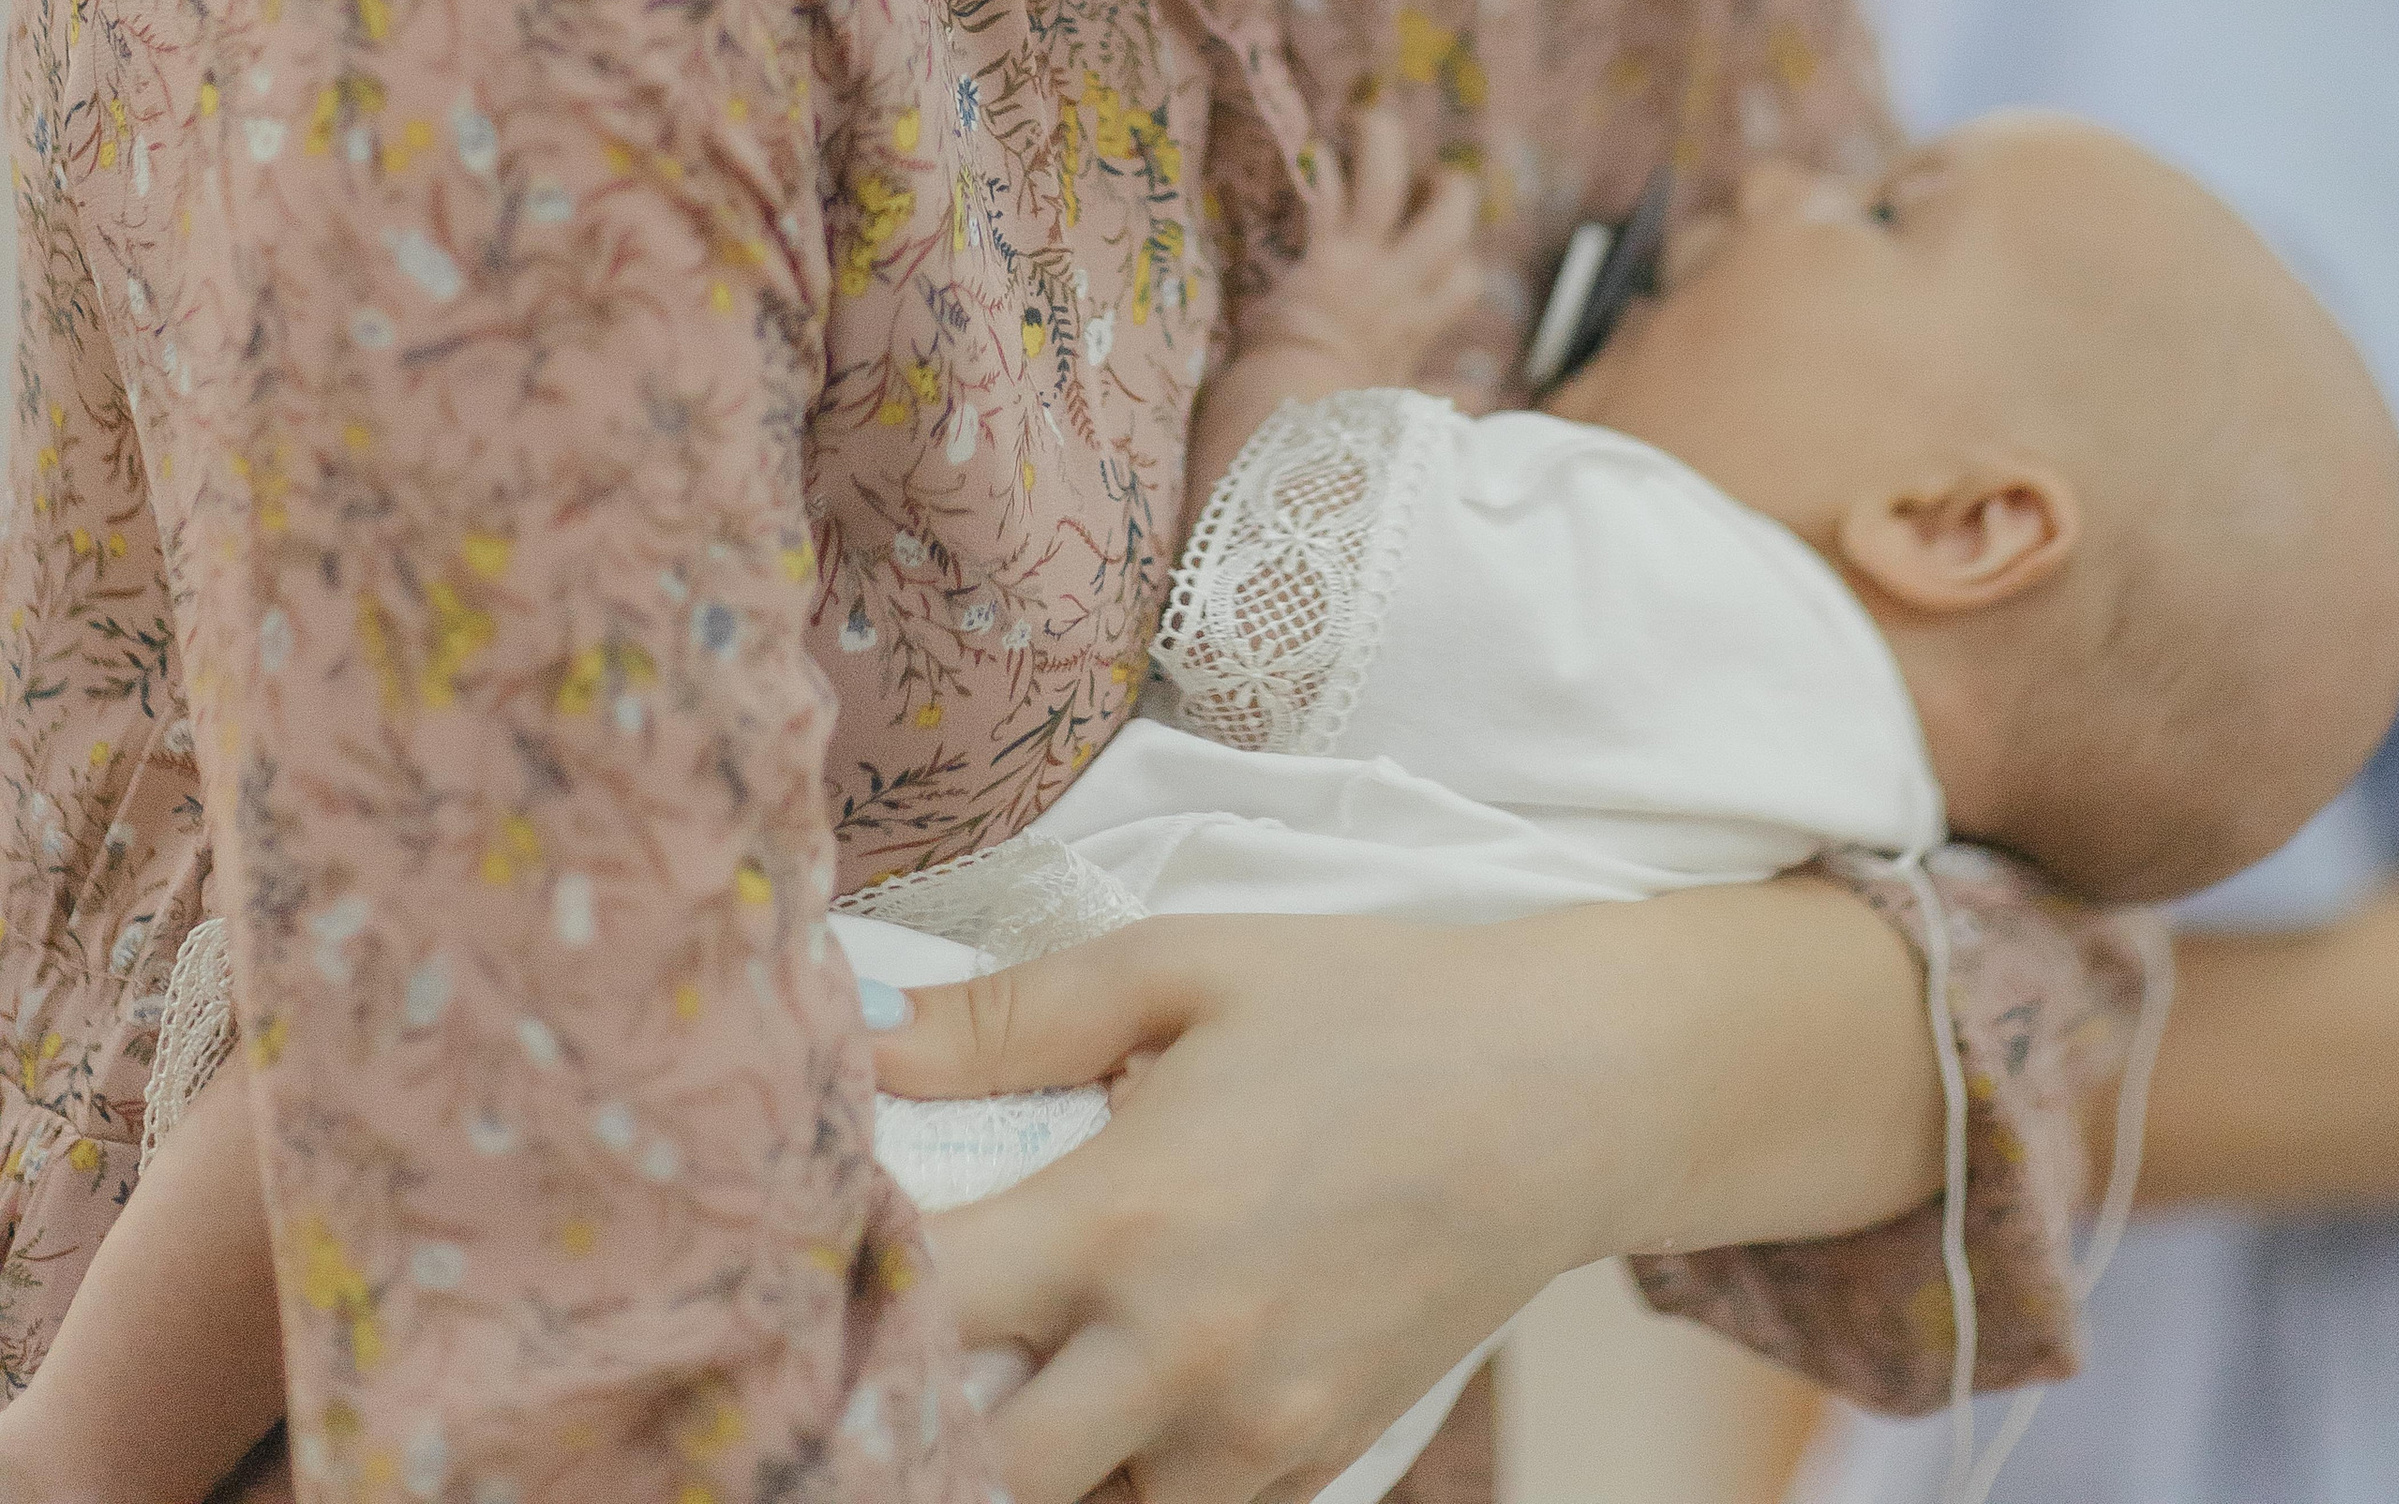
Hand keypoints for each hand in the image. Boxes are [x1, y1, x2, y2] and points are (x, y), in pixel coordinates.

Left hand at [876, 883, 1939, 1503]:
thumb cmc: (1366, 1003)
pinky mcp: (1311, 1466)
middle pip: (972, 1467)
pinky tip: (1113, 1389)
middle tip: (886, 1352)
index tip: (814, 1257)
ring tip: (1001, 1368)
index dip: (850, 1291)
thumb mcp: (1182, 966)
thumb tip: (858, 1036)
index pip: (922, 1308)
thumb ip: (1010, 1017)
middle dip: (914, 1417)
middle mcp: (1175, 1352)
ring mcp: (1250, 1431)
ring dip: (1020, 1451)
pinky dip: (1125, 1473)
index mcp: (1124, 1215)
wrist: (1564, 1092)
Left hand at [1257, 105, 1481, 391]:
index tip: (1446, 256)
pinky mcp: (1321, 256)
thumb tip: (1482, 403)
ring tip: (1376, 116)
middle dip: (1449, 191)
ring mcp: (1360, 266)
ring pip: (1385, 188)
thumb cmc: (1339, 419)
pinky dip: (1325, 168)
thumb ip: (1439, 399)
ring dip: (1383, 145)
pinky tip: (1320, 145)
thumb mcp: (1398, 409)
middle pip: (1446, 224)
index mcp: (1416, 326)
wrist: (1296, 418)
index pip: (1461, 281)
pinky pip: (1328, 197)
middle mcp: (1397, 288)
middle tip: (1434, 176)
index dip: (1459, 264)